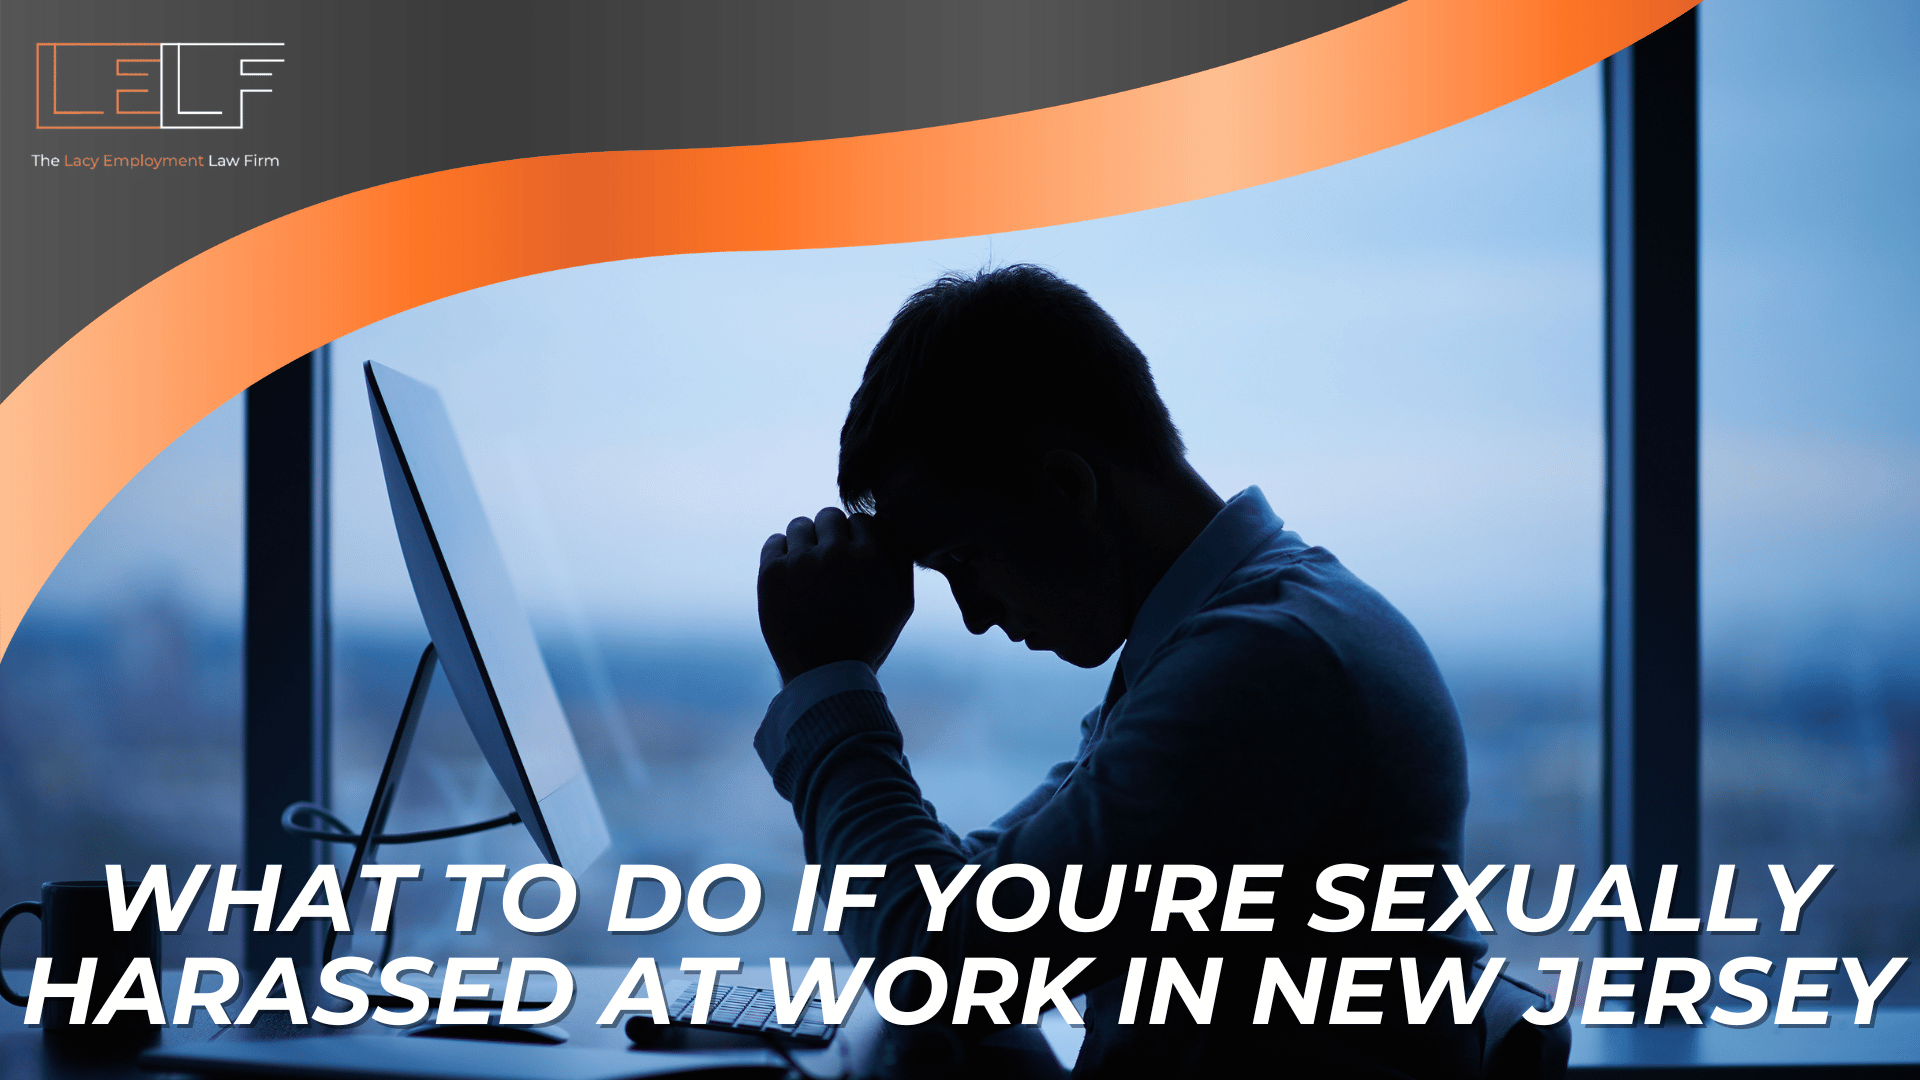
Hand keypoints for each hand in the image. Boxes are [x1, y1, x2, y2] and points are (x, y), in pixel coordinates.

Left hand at [758, 507, 913, 684]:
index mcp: (871, 556)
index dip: (857, 539)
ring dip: (804, 542)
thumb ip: (899, 557)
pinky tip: (790, 578)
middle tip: (829, 565)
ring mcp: (800, 562)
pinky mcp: (772, 574)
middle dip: (830, 535)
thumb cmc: (868, 639)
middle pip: (829, 516)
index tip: (852, 561)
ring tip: (808, 571)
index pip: (861, 520)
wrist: (824, 675)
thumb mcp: (902, 602)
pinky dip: (780, 555)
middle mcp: (835, 553)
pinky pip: (774, 542)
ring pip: (799, 525)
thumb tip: (885, 521)